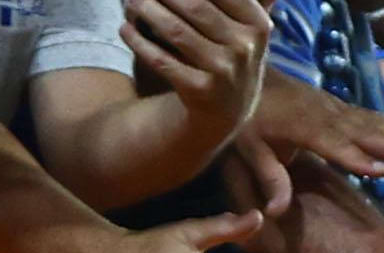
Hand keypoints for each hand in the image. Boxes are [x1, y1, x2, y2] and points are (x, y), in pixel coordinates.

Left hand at [125, 0, 276, 132]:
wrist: (227, 110)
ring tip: (130, 2)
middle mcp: (245, 48)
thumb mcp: (243, 28)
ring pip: (175, 30)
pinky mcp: (200, 91)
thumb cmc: (228, 55)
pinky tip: (125, 29)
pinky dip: (139, 42)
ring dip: (146, 11)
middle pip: (194, 6)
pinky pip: (162, 60)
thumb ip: (237, 2)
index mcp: (257, 25)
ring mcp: (224, 72)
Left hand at [251, 74, 383, 181]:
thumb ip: (268, 179)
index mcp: (300, 127)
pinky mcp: (344, 107)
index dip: (355, 158)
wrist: (254, 79)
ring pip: (373, 122)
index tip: (381, 172)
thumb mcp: (249, 150)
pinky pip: (373, 118)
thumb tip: (272, 214)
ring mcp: (336, 108)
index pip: (331, 145)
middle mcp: (323, 115)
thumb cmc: (249, 120)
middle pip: (361, 132)